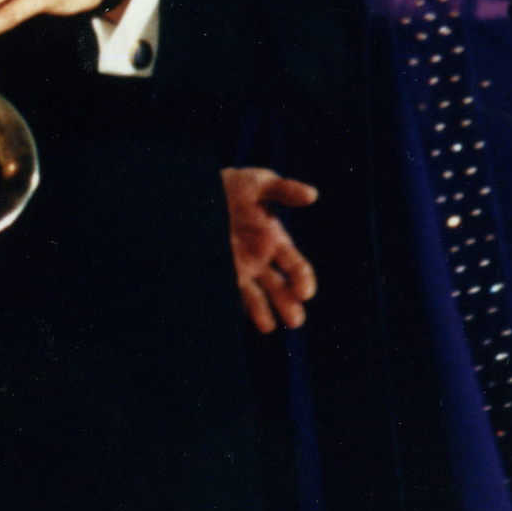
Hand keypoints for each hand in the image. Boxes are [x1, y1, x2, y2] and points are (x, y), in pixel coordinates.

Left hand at [222, 167, 318, 334]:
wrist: (200, 190)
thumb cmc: (235, 185)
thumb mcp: (260, 183)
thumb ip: (284, 190)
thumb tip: (312, 195)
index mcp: (275, 241)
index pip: (296, 267)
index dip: (302, 280)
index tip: (305, 292)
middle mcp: (260, 259)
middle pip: (280, 287)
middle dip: (288, 304)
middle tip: (295, 320)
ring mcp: (239, 267)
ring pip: (256, 295)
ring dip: (264, 312)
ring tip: (269, 327)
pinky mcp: (219, 271)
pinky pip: (230, 292)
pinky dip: (238, 306)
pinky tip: (242, 316)